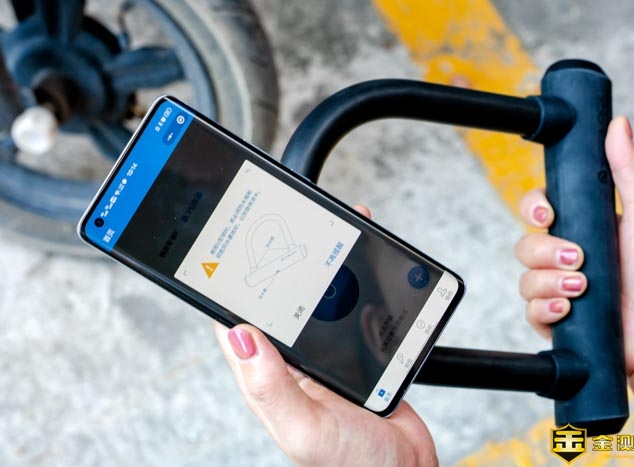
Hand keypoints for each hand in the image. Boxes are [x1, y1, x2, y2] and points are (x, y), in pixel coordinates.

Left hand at [215, 206, 437, 466]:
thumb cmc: (352, 465)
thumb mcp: (306, 429)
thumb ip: (272, 387)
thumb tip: (240, 334)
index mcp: (269, 378)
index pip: (237, 322)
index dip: (229, 285)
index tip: (230, 247)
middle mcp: (293, 363)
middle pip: (279, 301)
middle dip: (280, 262)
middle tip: (283, 223)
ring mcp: (326, 355)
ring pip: (318, 299)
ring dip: (323, 266)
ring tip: (326, 229)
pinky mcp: (358, 352)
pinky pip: (353, 309)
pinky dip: (360, 283)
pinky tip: (365, 262)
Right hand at [515, 116, 633, 460]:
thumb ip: (627, 168)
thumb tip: (617, 124)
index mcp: (583, 228)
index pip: (538, 209)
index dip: (534, 208)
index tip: (548, 213)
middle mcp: (567, 258)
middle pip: (525, 243)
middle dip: (547, 251)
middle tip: (579, 258)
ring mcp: (560, 289)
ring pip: (526, 278)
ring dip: (551, 281)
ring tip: (583, 287)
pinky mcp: (556, 321)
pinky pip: (531, 310)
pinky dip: (547, 309)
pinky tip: (570, 309)